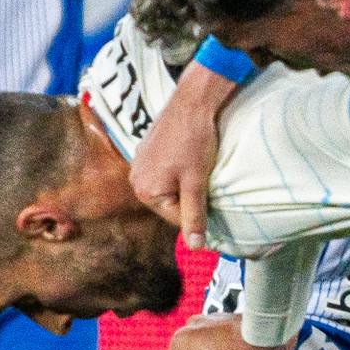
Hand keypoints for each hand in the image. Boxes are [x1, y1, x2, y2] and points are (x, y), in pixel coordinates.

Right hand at [131, 62, 232, 246]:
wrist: (191, 102)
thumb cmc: (194, 143)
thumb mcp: (196, 183)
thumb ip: (194, 215)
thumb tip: (195, 247)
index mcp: (145, 191)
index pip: (175, 218)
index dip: (197, 214)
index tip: (212, 204)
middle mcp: (136, 179)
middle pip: (168, 203)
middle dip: (188, 198)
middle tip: (206, 184)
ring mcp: (140, 163)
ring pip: (167, 187)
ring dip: (184, 184)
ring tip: (199, 170)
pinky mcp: (147, 149)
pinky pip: (163, 171)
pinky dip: (177, 170)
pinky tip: (190, 158)